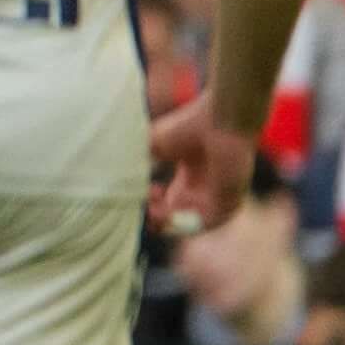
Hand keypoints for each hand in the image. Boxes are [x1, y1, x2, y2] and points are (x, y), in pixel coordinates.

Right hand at [148, 101, 253, 236]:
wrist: (219, 119)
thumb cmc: (187, 127)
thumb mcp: (152, 146)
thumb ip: (137, 164)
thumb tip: (114, 179)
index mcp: (189, 179)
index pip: (170, 205)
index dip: (151, 205)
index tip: (143, 191)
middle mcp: (203, 191)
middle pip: (177, 219)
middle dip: (156, 218)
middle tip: (146, 205)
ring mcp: (217, 197)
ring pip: (190, 225)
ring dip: (168, 224)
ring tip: (154, 211)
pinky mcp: (229, 200)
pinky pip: (206, 224)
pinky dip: (184, 224)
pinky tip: (167, 211)